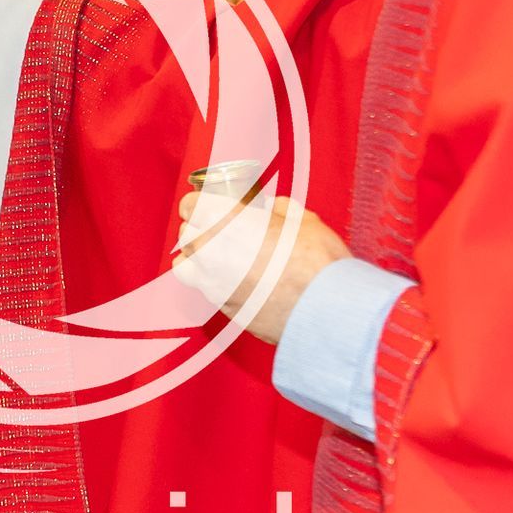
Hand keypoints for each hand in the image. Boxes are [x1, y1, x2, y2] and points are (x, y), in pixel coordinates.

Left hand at [172, 192, 348, 343]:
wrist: (327, 310)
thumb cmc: (315, 260)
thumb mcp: (301, 219)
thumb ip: (278, 210)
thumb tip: (273, 210)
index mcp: (223, 221)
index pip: (189, 205)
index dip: (200, 202)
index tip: (210, 204)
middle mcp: (209, 252)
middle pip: (185, 234)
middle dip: (200, 228)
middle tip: (221, 228)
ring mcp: (212, 284)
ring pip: (184, 266)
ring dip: (196, 257)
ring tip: (220, 255)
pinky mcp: (224, 309)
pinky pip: (206, 291)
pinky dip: (214, 283)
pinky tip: (238, 280)